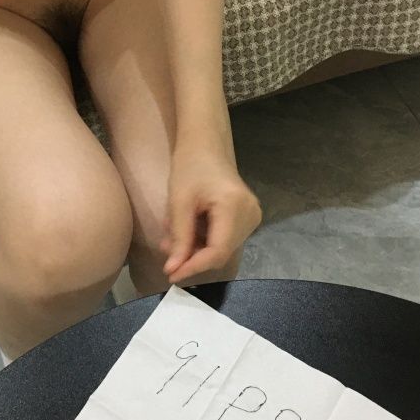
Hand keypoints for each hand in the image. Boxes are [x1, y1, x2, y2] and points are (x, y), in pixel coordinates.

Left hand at [161, 144, 262, 282]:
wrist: (206, 145)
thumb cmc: (190, 166)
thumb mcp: (179, 202)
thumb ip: (179, 238)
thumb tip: (173, 269)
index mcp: (235, 208)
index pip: (218, 252)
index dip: (194, 267)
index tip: (171, 274)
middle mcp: (251, 215)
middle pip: (221, 253)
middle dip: (192, 257)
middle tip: (166, 250)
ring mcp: (252, 217)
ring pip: (222, 249)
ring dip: (196, 249)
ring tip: (173, 237)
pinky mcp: (247, 218)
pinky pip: (224, 239)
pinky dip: (204, 240)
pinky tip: (188, 230)